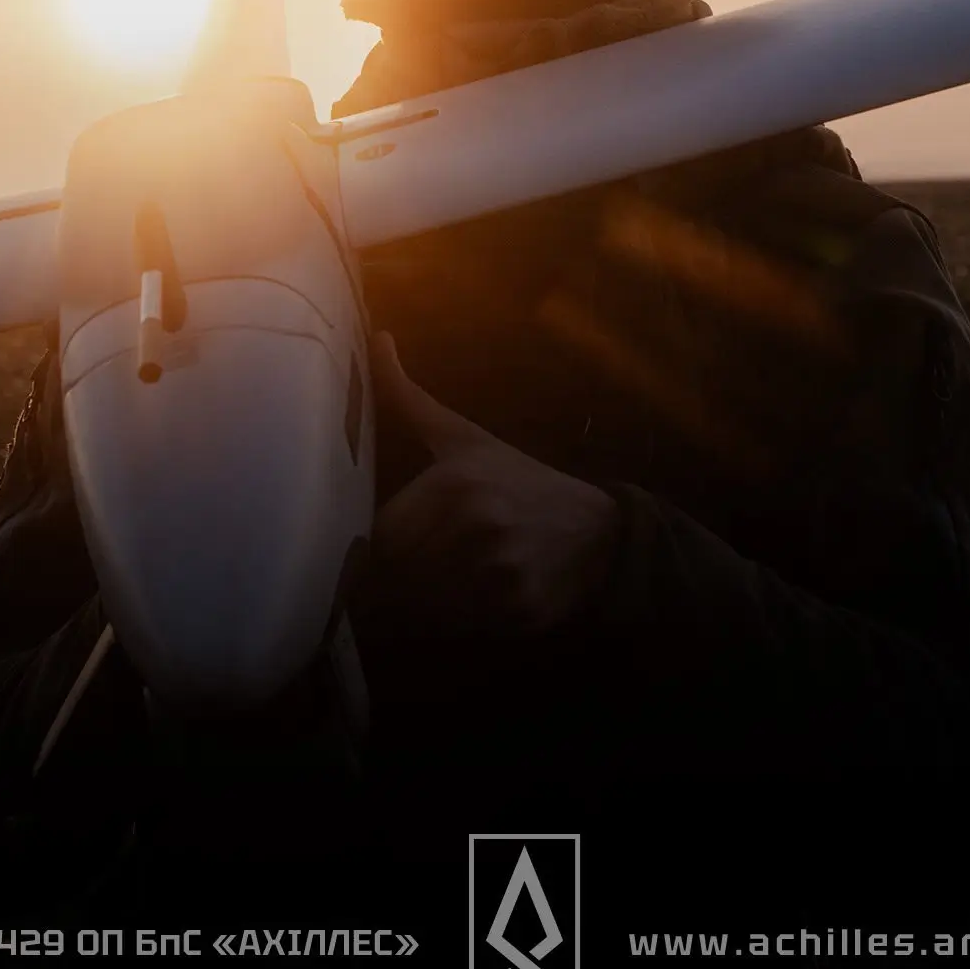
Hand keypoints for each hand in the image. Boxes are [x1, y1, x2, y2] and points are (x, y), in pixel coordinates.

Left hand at [359, 332, 621, 636]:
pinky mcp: (515, 610)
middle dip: (396, 581)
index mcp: (452, 484)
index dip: (372, 550)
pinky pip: (457, 629)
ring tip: (444, 585)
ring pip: (423, 608)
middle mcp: (474, 527)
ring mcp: (497, 571)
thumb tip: (376, 339)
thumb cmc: (518, 481)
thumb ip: (409, 397)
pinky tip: (474, 602)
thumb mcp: (464, 438)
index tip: (380, 551)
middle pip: (397, 577)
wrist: (597, 530)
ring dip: (422, 606)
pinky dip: (455, 624)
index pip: (379, 538)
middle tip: (413, 574)